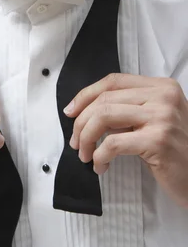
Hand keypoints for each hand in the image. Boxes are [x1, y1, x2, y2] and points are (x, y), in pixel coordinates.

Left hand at [64, 73, 187, 207]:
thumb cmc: (176, 151)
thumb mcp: (155, 120)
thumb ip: (129, 109)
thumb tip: (85, 111)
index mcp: (162, 86)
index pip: (113, 81)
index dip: (86, 95)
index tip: (71, 111)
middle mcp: (164, 97)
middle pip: (105, 99)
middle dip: (82, 122)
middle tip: (76, 142)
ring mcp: (162, 117)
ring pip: (104, 117)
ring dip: (87, 138)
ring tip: (85, 154)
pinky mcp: (158, 141)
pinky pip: (114, 143)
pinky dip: (100, 155)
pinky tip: (101, 166)